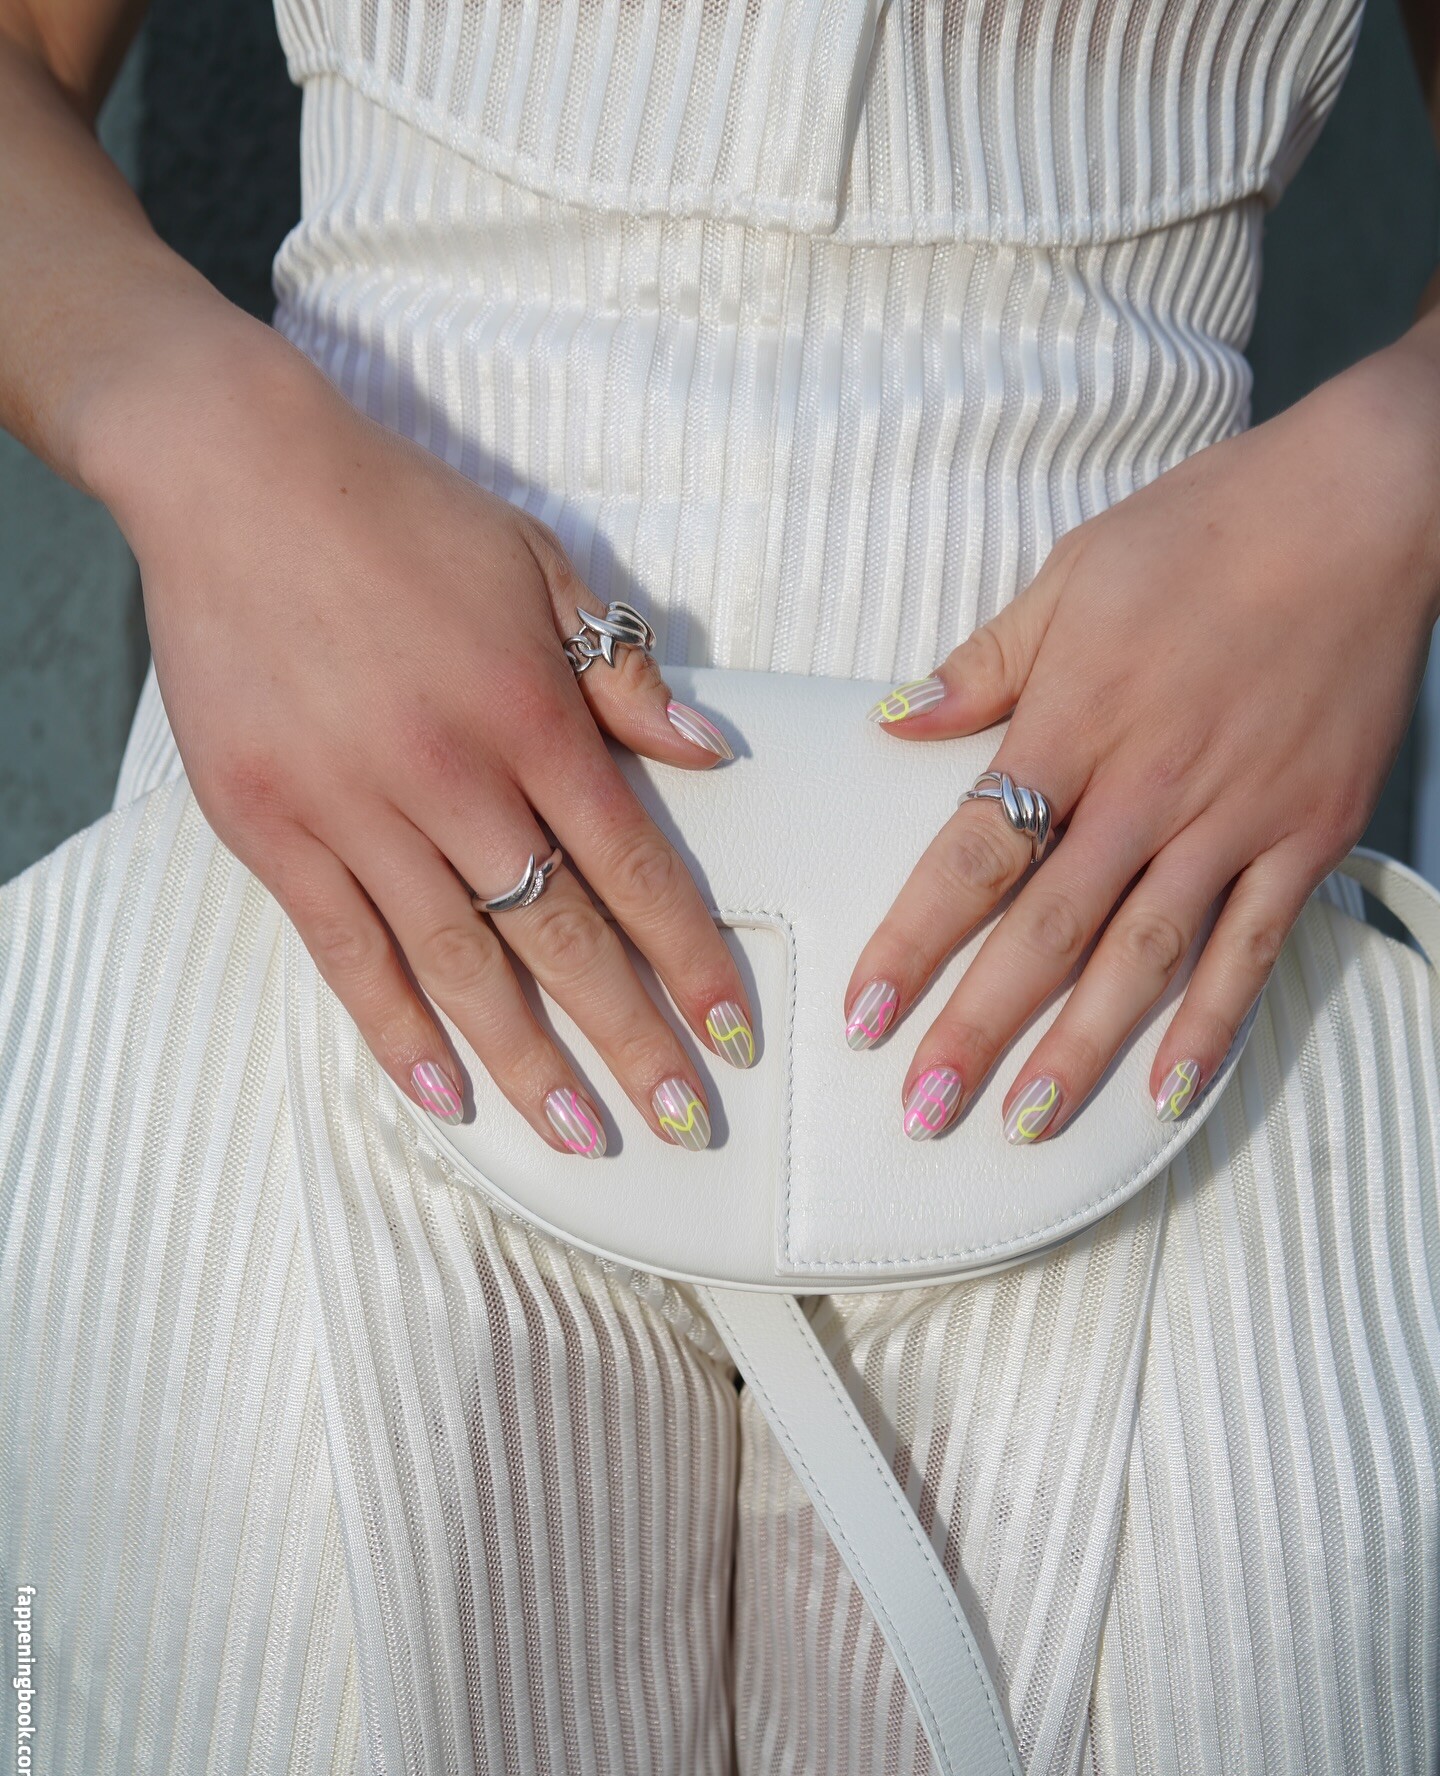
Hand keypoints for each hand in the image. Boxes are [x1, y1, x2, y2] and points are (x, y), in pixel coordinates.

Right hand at [93, 319, 752, 1153]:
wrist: (235, 476)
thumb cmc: (398, 514)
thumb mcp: (540, 566)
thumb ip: (624, 674)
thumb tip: (710, 753)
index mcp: (530, 714)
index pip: (633, 863)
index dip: (691, 955)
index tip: (733, 1028)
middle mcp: (451, 778)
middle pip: (562, 935)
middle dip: (632, 1035)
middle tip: (684, 1118)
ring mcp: (355, 811)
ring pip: (459, 963)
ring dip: (527, 1058)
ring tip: (582, 1133)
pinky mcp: (273, 830)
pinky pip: (344, 951)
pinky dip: (393, 1028)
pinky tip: (440, 1092)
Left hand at [846, 320, 1439, 1142]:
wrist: (1365, 507)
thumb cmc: (1208, 528)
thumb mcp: (1070, 575)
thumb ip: (983, 665)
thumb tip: (898, 722)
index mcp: (1074, 725)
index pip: (973, 856)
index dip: (915, 941)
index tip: (866, 1011)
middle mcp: (1147, 790)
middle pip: (1045, 933)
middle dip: (977, 1029)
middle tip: (923, 1109)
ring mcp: (1232, 821)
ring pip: (1142, 961)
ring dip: (1079, 1051)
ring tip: (1026, 1125)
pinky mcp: (1305, 835)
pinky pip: (1251, 950)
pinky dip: (1212, 1025)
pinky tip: (1169, 1090)